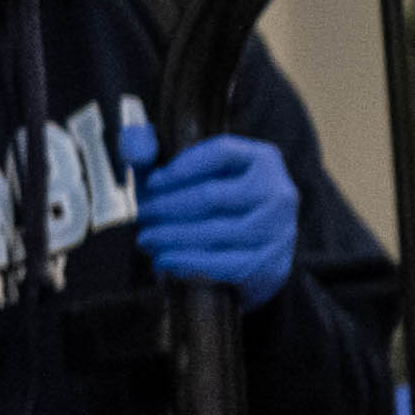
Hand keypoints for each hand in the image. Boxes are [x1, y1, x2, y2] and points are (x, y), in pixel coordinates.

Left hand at [126, 128, 299, 307]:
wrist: (255, 252)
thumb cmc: (218, 206)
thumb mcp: (190, 173)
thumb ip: (154, 151)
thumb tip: (136, 150)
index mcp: (264, 159)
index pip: (220, 152)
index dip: (181, 167)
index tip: (151, 182)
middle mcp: (278, 192)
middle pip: (211, 195)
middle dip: (166, 207)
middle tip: (141, 215)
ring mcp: (278, 230)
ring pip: (213, 232)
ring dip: (171, 236)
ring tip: (146, 238)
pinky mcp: (271, 263)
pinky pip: (222, 264)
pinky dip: (187, 262)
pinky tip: (164, 259)